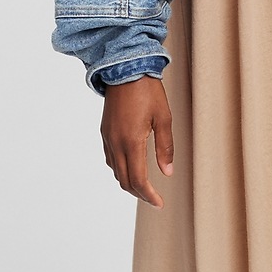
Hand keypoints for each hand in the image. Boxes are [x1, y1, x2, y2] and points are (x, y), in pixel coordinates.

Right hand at [100, 75, 174, 206]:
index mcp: (131, 141)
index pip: (138, 179)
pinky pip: (110, 159)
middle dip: (139, 193)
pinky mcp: (105, 132)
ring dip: (129, 183)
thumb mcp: (164, 118)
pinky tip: (131, 167)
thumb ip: (165, 147)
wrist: (125, 68)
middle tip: (154, 199)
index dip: (149, 196)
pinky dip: (120, 169)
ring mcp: (108, 137)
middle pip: (124, 180)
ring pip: (115, 171)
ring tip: (145, 187)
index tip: (159, 203)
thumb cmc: (148, 91)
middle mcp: (116, 142)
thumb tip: (167, 172)